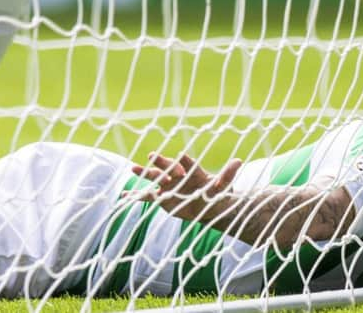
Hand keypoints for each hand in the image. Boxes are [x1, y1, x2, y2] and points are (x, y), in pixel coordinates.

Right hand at [126, 152, 241, 221]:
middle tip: (152, 155)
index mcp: (192, 170)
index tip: (180, 157)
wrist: (208, 207)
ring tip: (133, 169)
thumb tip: (239, 161)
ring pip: (154, 178)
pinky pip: (146, 196)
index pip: (187, 162)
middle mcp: (178, 175)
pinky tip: (123, 196)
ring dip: (144, 173)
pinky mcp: (161, 198)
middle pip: (168, 167)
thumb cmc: (217, 193)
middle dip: (161, 162)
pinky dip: (135, 196)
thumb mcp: (223, 186)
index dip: (184, 161)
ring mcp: (168, 185)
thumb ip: (228, 174)